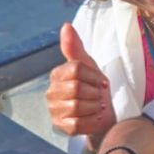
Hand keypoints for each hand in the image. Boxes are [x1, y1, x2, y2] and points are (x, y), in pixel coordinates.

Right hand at [47, 23, 114, 138]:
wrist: (102, 115)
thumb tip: (66, 26)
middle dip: (94, 92)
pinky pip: (77, 124)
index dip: (94, 75)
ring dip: (94, 107)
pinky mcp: (61, 127)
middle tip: (99, 95)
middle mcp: (51, 92)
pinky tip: (95, 118)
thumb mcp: (88, 66)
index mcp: (57, 75)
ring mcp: (54, 111)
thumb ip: (75, 48)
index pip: (76, 69)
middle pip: (77, 88)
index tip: (101, 81)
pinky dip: (91, 121)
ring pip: (77, 107)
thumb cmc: (94, 88)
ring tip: (97, 106)